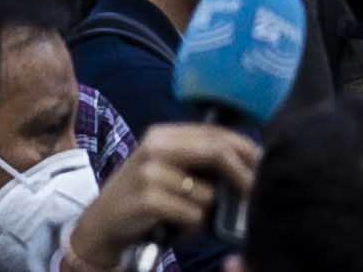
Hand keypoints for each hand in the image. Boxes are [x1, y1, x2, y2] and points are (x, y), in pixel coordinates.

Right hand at [67, 122, 259, 269]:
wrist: (100, 226)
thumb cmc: (142, 198)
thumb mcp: (166, 168)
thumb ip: (198, 160)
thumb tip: (248, 164)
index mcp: (163, 134)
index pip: (215, 133)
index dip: (244, 149)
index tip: (262, 165)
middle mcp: (156, 147)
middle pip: (217, 152)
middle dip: (242, 175)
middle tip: (254, 194)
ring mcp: (150, 173)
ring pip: (207, 193)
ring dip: (204, 213)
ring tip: (184, 217)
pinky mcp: (148, 200)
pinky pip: (192, 215)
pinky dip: (190, 228)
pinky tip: (173, 228)